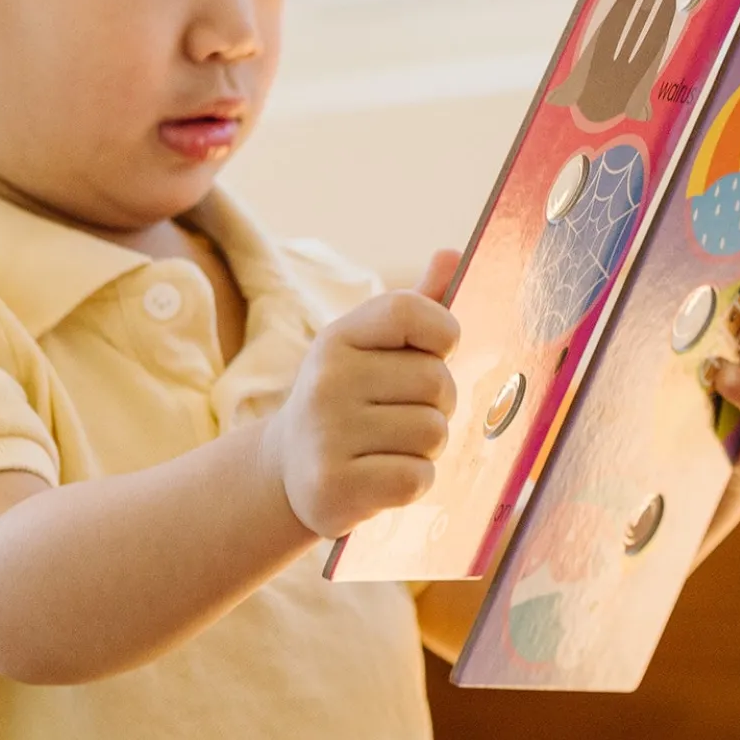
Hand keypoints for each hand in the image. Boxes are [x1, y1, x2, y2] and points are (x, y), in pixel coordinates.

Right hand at [263, 249, 460, 538]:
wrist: (287, 470)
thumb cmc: (348, 402)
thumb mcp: (369, 350)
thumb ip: (415, 307)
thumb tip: (453, 253)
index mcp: (338, 338)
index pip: (411, 311)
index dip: (442, 334)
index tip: (434, 354)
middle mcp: (327, 381)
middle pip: (437, 382)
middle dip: (438, 405)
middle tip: (406, 416)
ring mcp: (327, 435)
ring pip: (432, 434)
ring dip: (425, 448)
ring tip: (390, 447)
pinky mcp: (334, 486)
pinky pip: (415, 479)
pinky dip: (413, 483)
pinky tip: (382, 476)